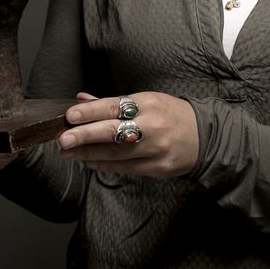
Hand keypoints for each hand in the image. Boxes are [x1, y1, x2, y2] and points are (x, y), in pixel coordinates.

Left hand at [57, 92, 198, 177]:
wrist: (205, 137)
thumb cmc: (171, 115)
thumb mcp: (147, 100)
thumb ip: (113, 103)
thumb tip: (81, 100)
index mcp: (149, 103)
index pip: (114, 107)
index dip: (90, 112)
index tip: (70, 115)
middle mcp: (152, 126)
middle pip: (113, 132)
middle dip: (85, 136)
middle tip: (63, 139)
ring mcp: (156, 149)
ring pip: (116, 154)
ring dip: (88, 154)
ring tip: (68, 152)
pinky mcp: (158, 168)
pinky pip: (125, 168)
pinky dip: (104, 165)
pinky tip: (89, 162)